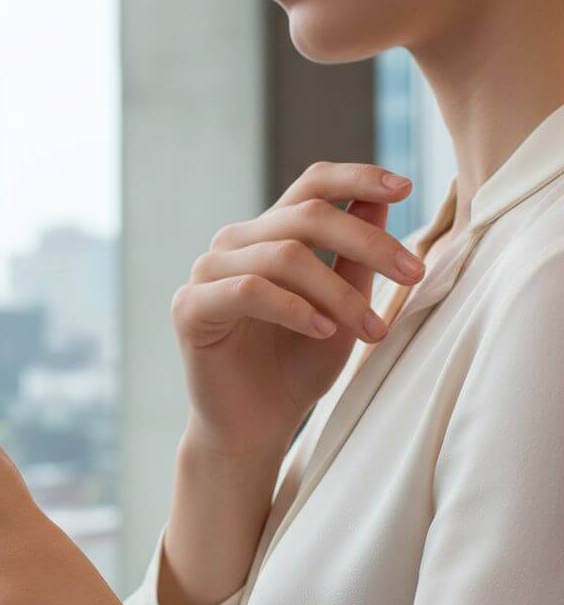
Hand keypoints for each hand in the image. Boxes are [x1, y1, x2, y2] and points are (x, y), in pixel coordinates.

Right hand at [171, 161, 424, 458]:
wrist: (254, 427)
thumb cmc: (296, 370)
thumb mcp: (342, 309)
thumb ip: (355, 259)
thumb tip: (383, 198)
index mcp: (268, 236)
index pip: (311, 184)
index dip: (356, 177)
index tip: (406, 187)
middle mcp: (234, 245)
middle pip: (306, 215)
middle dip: (368, 242)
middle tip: (413, 274)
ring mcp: (208, 273)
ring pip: (284, 255)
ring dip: (337, 292)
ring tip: (372, 329)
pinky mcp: (191, 308)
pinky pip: (249, 290)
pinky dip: (294, 309)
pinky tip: (324, 331)